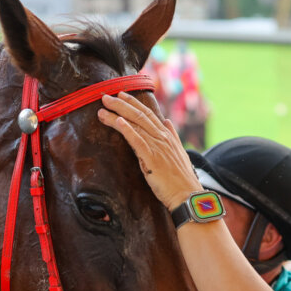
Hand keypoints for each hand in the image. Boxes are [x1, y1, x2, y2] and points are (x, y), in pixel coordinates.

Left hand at [98, 92, 201, 209]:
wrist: (187, 194)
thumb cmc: (181, 178)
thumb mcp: (179, 153)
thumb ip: (172, 136)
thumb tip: (166, 121)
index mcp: (167, 135)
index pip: (148, 113)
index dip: (133, 103)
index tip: (121, 95)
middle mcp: (162, 137)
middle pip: (139, 115)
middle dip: (121, 104)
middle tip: (105, 97)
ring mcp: (157, 146)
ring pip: (135, 124)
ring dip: (117, 114)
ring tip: (103, 108)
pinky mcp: (151, 158)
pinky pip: (137, 140)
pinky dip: (127, 129)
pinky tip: (117, 121)